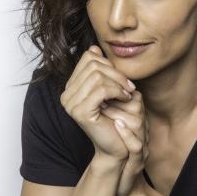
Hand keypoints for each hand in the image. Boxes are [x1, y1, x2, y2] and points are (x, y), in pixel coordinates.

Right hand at [60, 45, 135, 161]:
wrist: (117, 146)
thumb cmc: (116, 118)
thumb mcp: (109, 90)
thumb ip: (101, 72)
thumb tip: (94, 49)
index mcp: (71, 88)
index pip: (88, 58)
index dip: (109, 64)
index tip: (122, 79)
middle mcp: (66, 95)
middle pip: (93, 64)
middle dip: (116, 73)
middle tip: (129, 87)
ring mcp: (71, 104)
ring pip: (98, 75)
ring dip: (119, 83)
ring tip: (128, 93)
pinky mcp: (81, 112)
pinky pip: (101, 89)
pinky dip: (117, 91)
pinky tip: (125, 98)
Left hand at [100, 87, 150, 195]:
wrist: (117, 175)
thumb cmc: (111, 144)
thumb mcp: (108, 119)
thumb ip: (104, 101)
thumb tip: (87, 80)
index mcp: (137, 116)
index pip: (131, 94)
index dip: (113, 88)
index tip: (93, 89)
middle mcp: (143, 127)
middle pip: (135, 105)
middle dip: (113, 100)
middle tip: (96, 100)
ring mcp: (143, 143)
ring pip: (137, 122)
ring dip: (118, 115)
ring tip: (101, 110)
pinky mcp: (139, 160)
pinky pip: (137, 145)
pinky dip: (128, 136)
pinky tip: (116, 126)